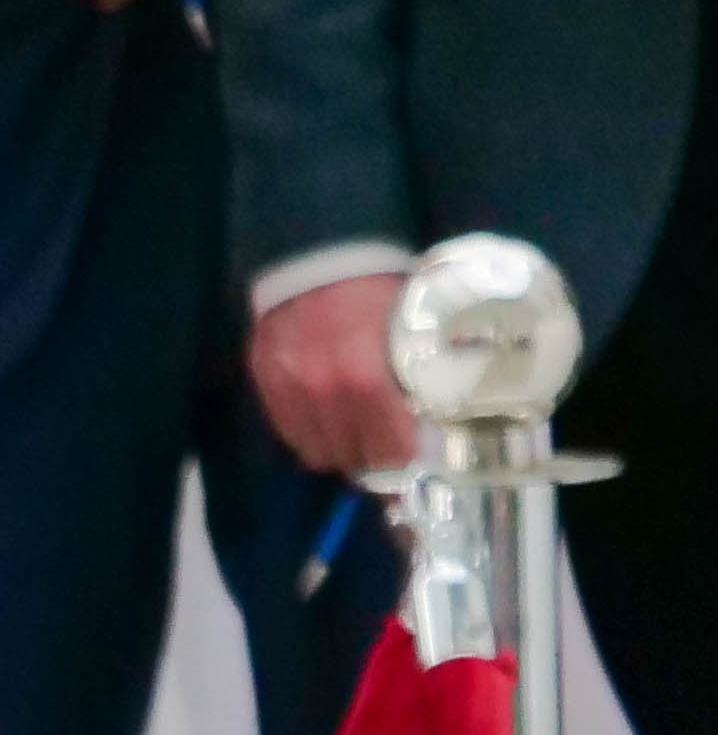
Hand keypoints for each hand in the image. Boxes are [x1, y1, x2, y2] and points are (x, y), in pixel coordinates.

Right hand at [249, 273, 418, 478]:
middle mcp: (323, 389)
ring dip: (341, 450)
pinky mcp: (264, 382)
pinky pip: (289, 434)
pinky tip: (329, 418)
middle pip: (353, 456)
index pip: (389, 447)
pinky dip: (311, 434)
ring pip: (318, 452)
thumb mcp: (413, 330)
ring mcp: (288, 388)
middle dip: (375, 461)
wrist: (322, 255)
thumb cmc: (381, 292)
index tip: (415, 479)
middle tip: (390, 455)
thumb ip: (418, 378)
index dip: (404, 469)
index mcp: (367, 376)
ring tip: (359, 436)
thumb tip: (437, 426)